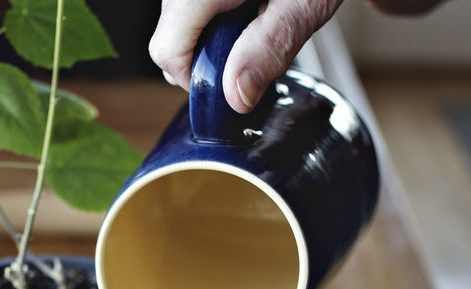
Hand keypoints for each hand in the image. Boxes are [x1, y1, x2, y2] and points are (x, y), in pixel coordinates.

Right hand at [150, 0, 344, 113]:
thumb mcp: (303, 5)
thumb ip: (268, 50)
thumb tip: (237, 96)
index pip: (167, 52)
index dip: (198, 79)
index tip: (232, 85)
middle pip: (171, 36)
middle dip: (209, 53)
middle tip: (257, 44)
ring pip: (180, 18)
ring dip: (216, 30)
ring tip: (261, 12)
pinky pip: (192, 2)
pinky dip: (217, 9)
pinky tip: (253, 1)